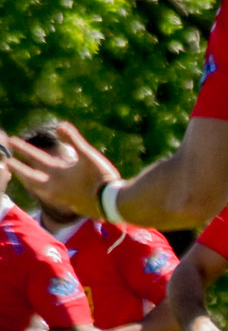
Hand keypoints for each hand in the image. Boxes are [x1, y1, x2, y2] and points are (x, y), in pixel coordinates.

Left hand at [3, 123, 119, 219]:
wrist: (115, 203)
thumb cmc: (102, 178)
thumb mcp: (88, 155)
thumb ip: (74, 140)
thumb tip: (59, 125)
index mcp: (58, 174)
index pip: (35, 159)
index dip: (23, 149)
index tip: (12, 141)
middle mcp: (56, 188)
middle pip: (31, 178)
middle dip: (20, 169)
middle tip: (8, 163)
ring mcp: (63, 198)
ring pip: (41, 189)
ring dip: (32, 181)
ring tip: (27, 179)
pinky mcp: (73, 205)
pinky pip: (53, 196)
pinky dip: (46, 190)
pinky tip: (52, 191)